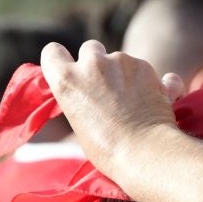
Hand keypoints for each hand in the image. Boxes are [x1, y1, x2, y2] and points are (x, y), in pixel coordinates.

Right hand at [37, 40, 184, 175]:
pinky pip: (142, 69)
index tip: (69, 70)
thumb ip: (80, 96)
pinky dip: (146, 80)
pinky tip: (150, 99)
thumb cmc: (107, 149)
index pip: (52, 52)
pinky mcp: (145, 67)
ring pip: (119, 58)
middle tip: (106, 88)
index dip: (61, 60)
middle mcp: (92, 63)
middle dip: (96, 62)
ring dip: (123, 72)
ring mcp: (121, 61)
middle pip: (90, 49)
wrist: (145, 153)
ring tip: (131, 102)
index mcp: (67, 79)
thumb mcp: (79, 122)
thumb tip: (90, 90)